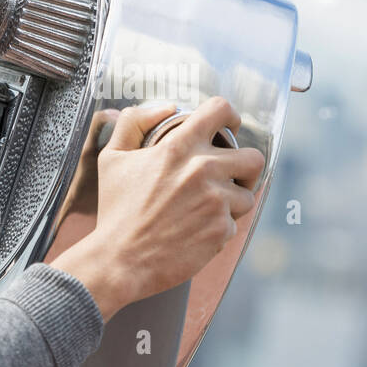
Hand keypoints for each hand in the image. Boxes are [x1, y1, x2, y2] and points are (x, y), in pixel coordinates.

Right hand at [49, 96, 266, 322]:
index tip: (229, 127)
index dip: (229, 116)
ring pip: (248, 194)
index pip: (220, 111)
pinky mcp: (221, 231)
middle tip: (231, 174)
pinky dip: (219, 228)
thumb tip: (167, 107)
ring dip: (234, 200)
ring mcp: (216, 202)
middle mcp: (202, 170)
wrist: (120, 260)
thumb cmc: (116, 210)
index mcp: (178, 148)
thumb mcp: (112, 157)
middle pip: (253, 157)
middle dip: (245, 165)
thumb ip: (134, 121)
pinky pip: (234, 224)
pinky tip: (196, 231)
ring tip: (210, 207)